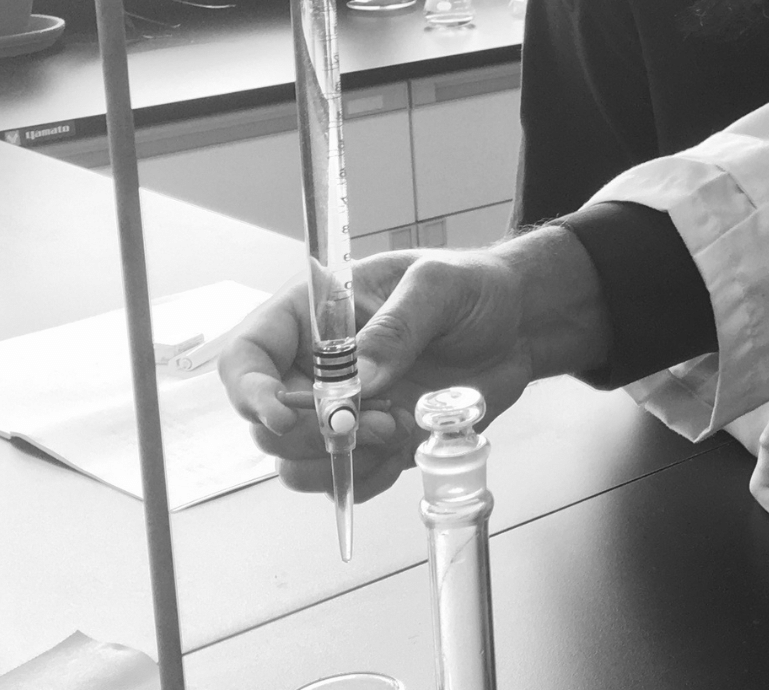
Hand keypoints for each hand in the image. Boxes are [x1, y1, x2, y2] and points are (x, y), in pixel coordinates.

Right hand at [218, 227, 607, 500]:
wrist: (520, 324)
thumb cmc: (474, 288)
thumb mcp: (439, 288)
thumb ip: (397, 328)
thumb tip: (356, 381)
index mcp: (312, 317)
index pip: (247, 359)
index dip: (251, 393)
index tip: (285, 416)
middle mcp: (314, 369)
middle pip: (268, 426)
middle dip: (316, 434)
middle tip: (378, 419)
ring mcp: (342, 411)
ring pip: (298, 463)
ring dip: (344, 459)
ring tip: (401, 426)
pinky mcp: (374, 442)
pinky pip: (348, 480)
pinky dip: (373, 474)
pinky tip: (410, 442)